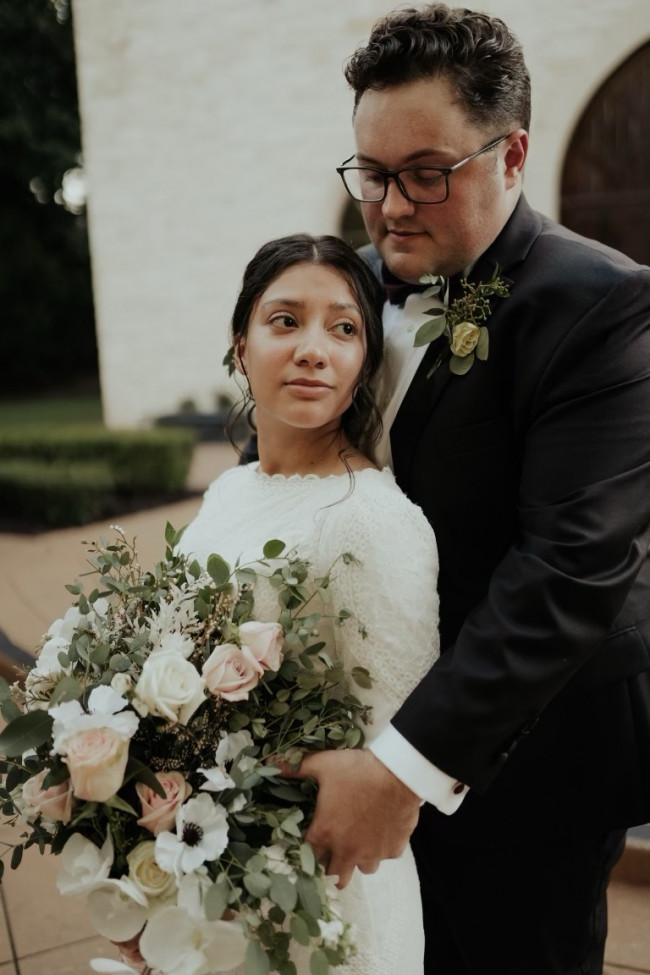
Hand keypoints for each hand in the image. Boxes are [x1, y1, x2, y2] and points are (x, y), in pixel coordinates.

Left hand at [288, 749, 420, 888]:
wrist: (398, 773)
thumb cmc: (357, 770)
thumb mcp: (323, 764)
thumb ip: (295, 768)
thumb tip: (270, 764)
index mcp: (324, 833)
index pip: (307, 858)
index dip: (305, 854)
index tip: (307, 848)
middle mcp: (346, 851)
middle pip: (333, 876)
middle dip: (329, 868)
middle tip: (330, 854)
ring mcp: (372, 853)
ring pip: (362, 870)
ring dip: (357, 861)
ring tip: (357, 844)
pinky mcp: (393, 850)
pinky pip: (384, 857)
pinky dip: (381, 849)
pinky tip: (380, 832)